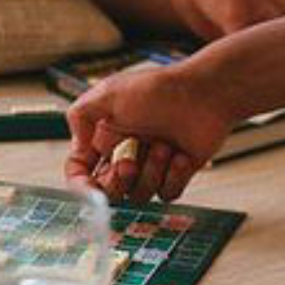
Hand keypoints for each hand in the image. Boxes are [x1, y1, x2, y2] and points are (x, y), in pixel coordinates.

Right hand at [64, 65, 236, 202]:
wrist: (206, 93)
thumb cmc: (160, 89)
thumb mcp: (109, 94)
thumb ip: (80, 116)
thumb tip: (77, 148)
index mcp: (105, 135)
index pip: (81, 170)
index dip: (81, 184)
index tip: (88, 190)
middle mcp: (126, 152)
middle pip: (109, 190)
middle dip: (118, 181)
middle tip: (130, 163)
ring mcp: (151, 165)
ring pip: (138, 195)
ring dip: (151, 172)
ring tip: (164, 145)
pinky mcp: (176, 173)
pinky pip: (166, 194)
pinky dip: (174, 176)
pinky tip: (182, 155)